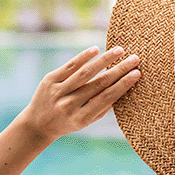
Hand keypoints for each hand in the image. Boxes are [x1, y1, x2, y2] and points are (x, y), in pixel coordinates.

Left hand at [18, 46, 140, 142]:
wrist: (37, 124)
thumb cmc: (69, 122)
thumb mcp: (87, 121)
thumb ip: (103, 107)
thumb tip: (124, 87)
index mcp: (82, 118)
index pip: (107, 98)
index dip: (123, 85)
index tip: (137, 73)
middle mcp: (69, 105)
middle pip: (99, 84)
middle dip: (119, 70)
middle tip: (135, 59)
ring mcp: (58, 92)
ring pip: (85, 72)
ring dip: (105, 60)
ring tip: (119, 51)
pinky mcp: (50, 80)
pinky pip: (70, 66)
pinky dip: (84, 57)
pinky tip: (96, 49)